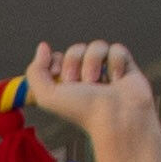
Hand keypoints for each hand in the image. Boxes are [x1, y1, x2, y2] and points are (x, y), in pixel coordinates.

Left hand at [20, 41, 160, 161]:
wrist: (114, 116)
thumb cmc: (80, 110)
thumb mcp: (46, 96)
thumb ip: (35, 71)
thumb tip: (43, 46)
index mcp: (65, 82)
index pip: (57, 57)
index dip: (56, 62)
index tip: (57, 74)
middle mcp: (85, 74)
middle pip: (75, 49)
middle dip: (74, 63)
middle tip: (77, 82)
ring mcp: (105, 68)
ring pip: (96, 46)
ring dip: (93, 62)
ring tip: (96, 82)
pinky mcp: (125, 65)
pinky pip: (117, 49)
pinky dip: (115, 63)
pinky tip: (116, 80)